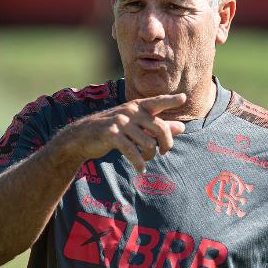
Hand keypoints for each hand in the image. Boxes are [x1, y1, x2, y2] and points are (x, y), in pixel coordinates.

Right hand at [55, 93, 186, 172]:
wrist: (83, 136)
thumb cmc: (115, 130)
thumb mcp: (137, 125)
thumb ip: (159, 125)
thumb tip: (182, 127)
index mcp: (138, 106)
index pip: (157, 102)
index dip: (170, 100)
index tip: (183, 98)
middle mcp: (131, 111)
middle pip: (160, 127)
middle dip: (166, 143)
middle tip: (164, 152)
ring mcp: (121, 122)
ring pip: (148, 142)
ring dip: (150, 156)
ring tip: (145, 160)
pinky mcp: (112, 134)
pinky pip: (132, 151)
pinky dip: (139, 163)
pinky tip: (141, 169)